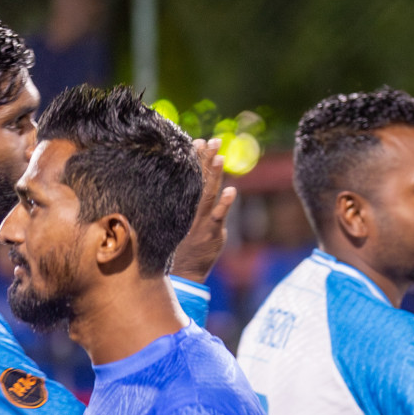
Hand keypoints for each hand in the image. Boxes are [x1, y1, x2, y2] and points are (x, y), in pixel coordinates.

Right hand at [169, 139, 236, 283]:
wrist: (182, 274)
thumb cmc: (181, 248)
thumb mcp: (182, 224)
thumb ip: (190, 206)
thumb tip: (194, 187)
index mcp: (185, 207)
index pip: (190, 178)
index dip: (195, 160)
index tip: (197, 140)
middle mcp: (191, 211)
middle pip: (199, 181)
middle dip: (205, 160)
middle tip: (211, 140)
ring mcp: (201, 221)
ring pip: (208, 194)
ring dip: (213, 175)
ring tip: (219, 156)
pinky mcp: (211, 234)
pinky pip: (218, 217)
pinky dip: (225, 205)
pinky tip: (231, 191)